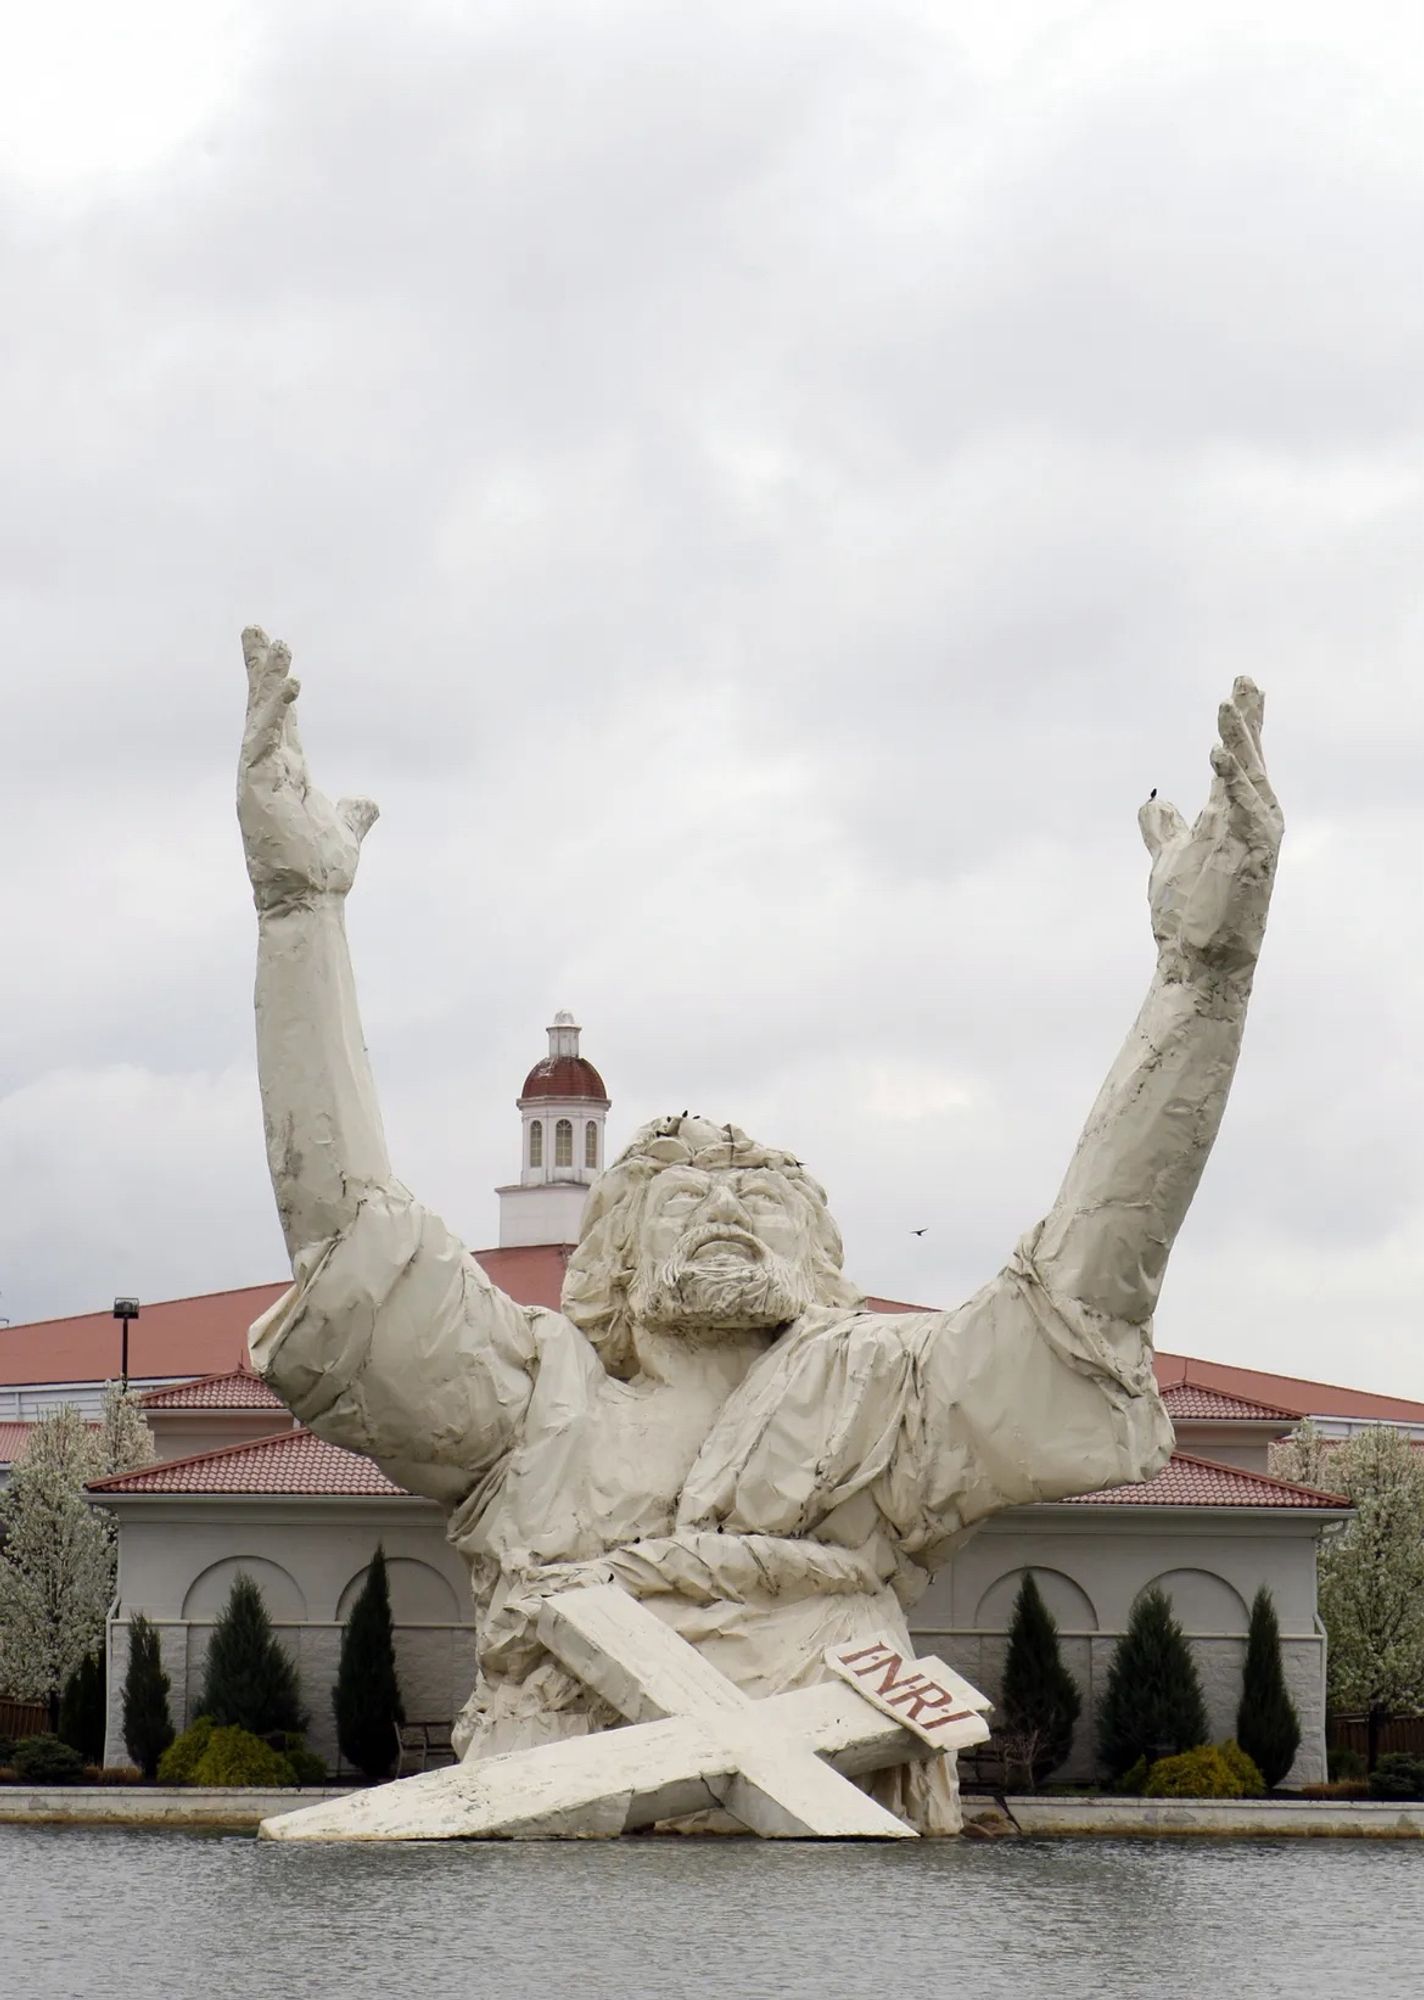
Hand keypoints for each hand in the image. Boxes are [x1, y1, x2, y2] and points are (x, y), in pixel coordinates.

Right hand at [237, 627, 378, 914]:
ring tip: (278, 645)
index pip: (279, 717)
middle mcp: (267, 768)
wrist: (308, 900)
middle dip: (258, 668)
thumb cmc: (320, 869)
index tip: (271, 646)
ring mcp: (257, 777)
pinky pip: (265, 739)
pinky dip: (277, 711)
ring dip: (269, 680)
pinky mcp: (256, 788)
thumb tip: (368, 803)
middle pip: (261, 708)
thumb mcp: (345, 829)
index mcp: (287, 771)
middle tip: (255, 628)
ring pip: (261, 718)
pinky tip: (290, 684)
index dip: (274, 683)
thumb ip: (354, 812)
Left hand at [1139, 677, 1281, 979]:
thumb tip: (1155, 802)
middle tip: (1242, 679)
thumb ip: (1163, 829)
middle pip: (1251, 760)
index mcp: (1236, 817)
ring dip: (1237, 740)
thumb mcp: (1168, 859)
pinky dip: (1231, 781)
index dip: (1240, 727)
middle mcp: (1253, 822)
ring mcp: (1254, 839)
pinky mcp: (1249, 857)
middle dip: (1247, 719)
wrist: (1200, 961)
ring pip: (1249, 778)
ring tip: (1224, 705)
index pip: (1240, 762)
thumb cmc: (1189, 914)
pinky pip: (1243, 810)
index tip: (1239, 689)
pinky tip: (1216, 754)